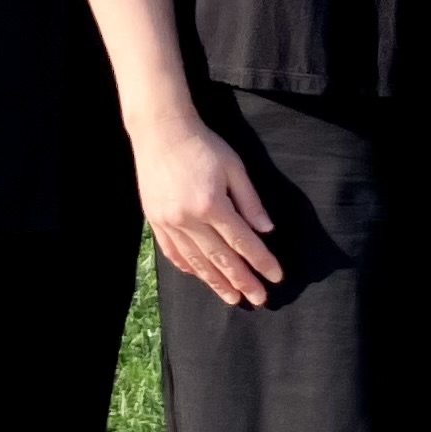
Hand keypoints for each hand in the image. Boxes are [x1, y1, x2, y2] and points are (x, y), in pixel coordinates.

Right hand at [131, 115, 281, 307]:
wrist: (160, 131)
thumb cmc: (203, 145)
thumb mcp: (234, 167)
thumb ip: (250, 201)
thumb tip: (266, 231)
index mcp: (212, 204)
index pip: (242, 241)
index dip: (261, 261)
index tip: (275, 277)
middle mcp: (189, 218)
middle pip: (221, 258)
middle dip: (242, 281)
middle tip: (259, 300)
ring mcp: (169, 222)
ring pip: (196, 261)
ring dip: (216, 282)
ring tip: (233, 299)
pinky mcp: (155, 220)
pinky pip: (172, 251)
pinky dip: (188, 267)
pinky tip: (200, 277)